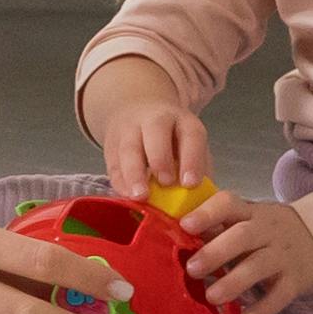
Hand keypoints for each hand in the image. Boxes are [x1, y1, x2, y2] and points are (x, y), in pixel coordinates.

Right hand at [79, 68, 210, 201]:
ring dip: (134, 173)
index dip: (191, 159)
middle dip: (160, 159)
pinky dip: (119, 181)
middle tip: (165, 183)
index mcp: (183, 121)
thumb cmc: (172, 140)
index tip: (190, 184)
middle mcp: (156, 119)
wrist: (138, 111)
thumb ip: (197, 169)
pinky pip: (113, 162)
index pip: (190, 135)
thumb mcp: (190, 146)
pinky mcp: (111, 144)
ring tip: (140, 196)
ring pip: (129, 147)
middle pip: (156, 131)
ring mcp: (130, 129)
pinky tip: (126, 195)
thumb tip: (201, 202)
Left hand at [180, 190, 312, 313]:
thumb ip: (219, 229)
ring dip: (233, 282)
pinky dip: (262, 308)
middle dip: (215, 252)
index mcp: (251, 212)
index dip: (207, 213)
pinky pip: (279, 296)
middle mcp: (268, 230)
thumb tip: (177, 241)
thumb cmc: (270, 233)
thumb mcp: (250, 221)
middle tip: (191, 269)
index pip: (229, 204)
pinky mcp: (296, 281)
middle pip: (243, 236)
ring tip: (211, 297)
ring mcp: (284, 255)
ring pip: (259, 266)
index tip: (185, 225)